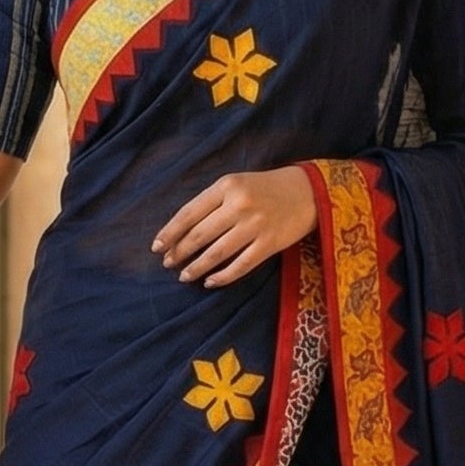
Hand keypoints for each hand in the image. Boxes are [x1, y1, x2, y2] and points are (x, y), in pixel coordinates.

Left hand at [153, 166, 315, 287]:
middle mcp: (239, 205)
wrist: (308, 192)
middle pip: (200, 235)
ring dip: (196, 267)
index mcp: (226, 186)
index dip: (170, 232)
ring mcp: (255, 226)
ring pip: (217, 253)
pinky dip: (222, 277)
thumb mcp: (236, 183)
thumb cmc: (265, 188)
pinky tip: (210, 282)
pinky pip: (240, 265)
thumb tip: (182, 231)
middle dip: (179, 252)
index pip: (189, 213)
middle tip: (168, 263)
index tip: (156, 247)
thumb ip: (212, 202)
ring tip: (184, 276)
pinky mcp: (269, 244)